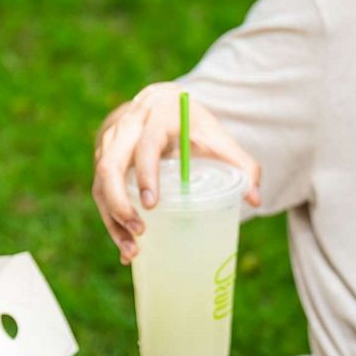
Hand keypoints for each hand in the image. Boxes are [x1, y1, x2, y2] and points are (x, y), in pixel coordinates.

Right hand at [92, 82, 262, 263]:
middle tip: (140, 231)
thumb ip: (240, 163)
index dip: (145, 174)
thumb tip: (255, 199)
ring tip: (132, 251)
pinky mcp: (102, 162)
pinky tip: (126, 248)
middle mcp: (125, 129)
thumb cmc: (191, 125)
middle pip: (109, 166)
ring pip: (100, 184)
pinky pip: (100, 194)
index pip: (144, 145)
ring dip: (112, 220)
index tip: (151, 204)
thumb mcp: (216, 136)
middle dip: (119, 203)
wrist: (159, 103)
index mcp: (156, 117)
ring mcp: (108, 145)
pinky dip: (111, 223)